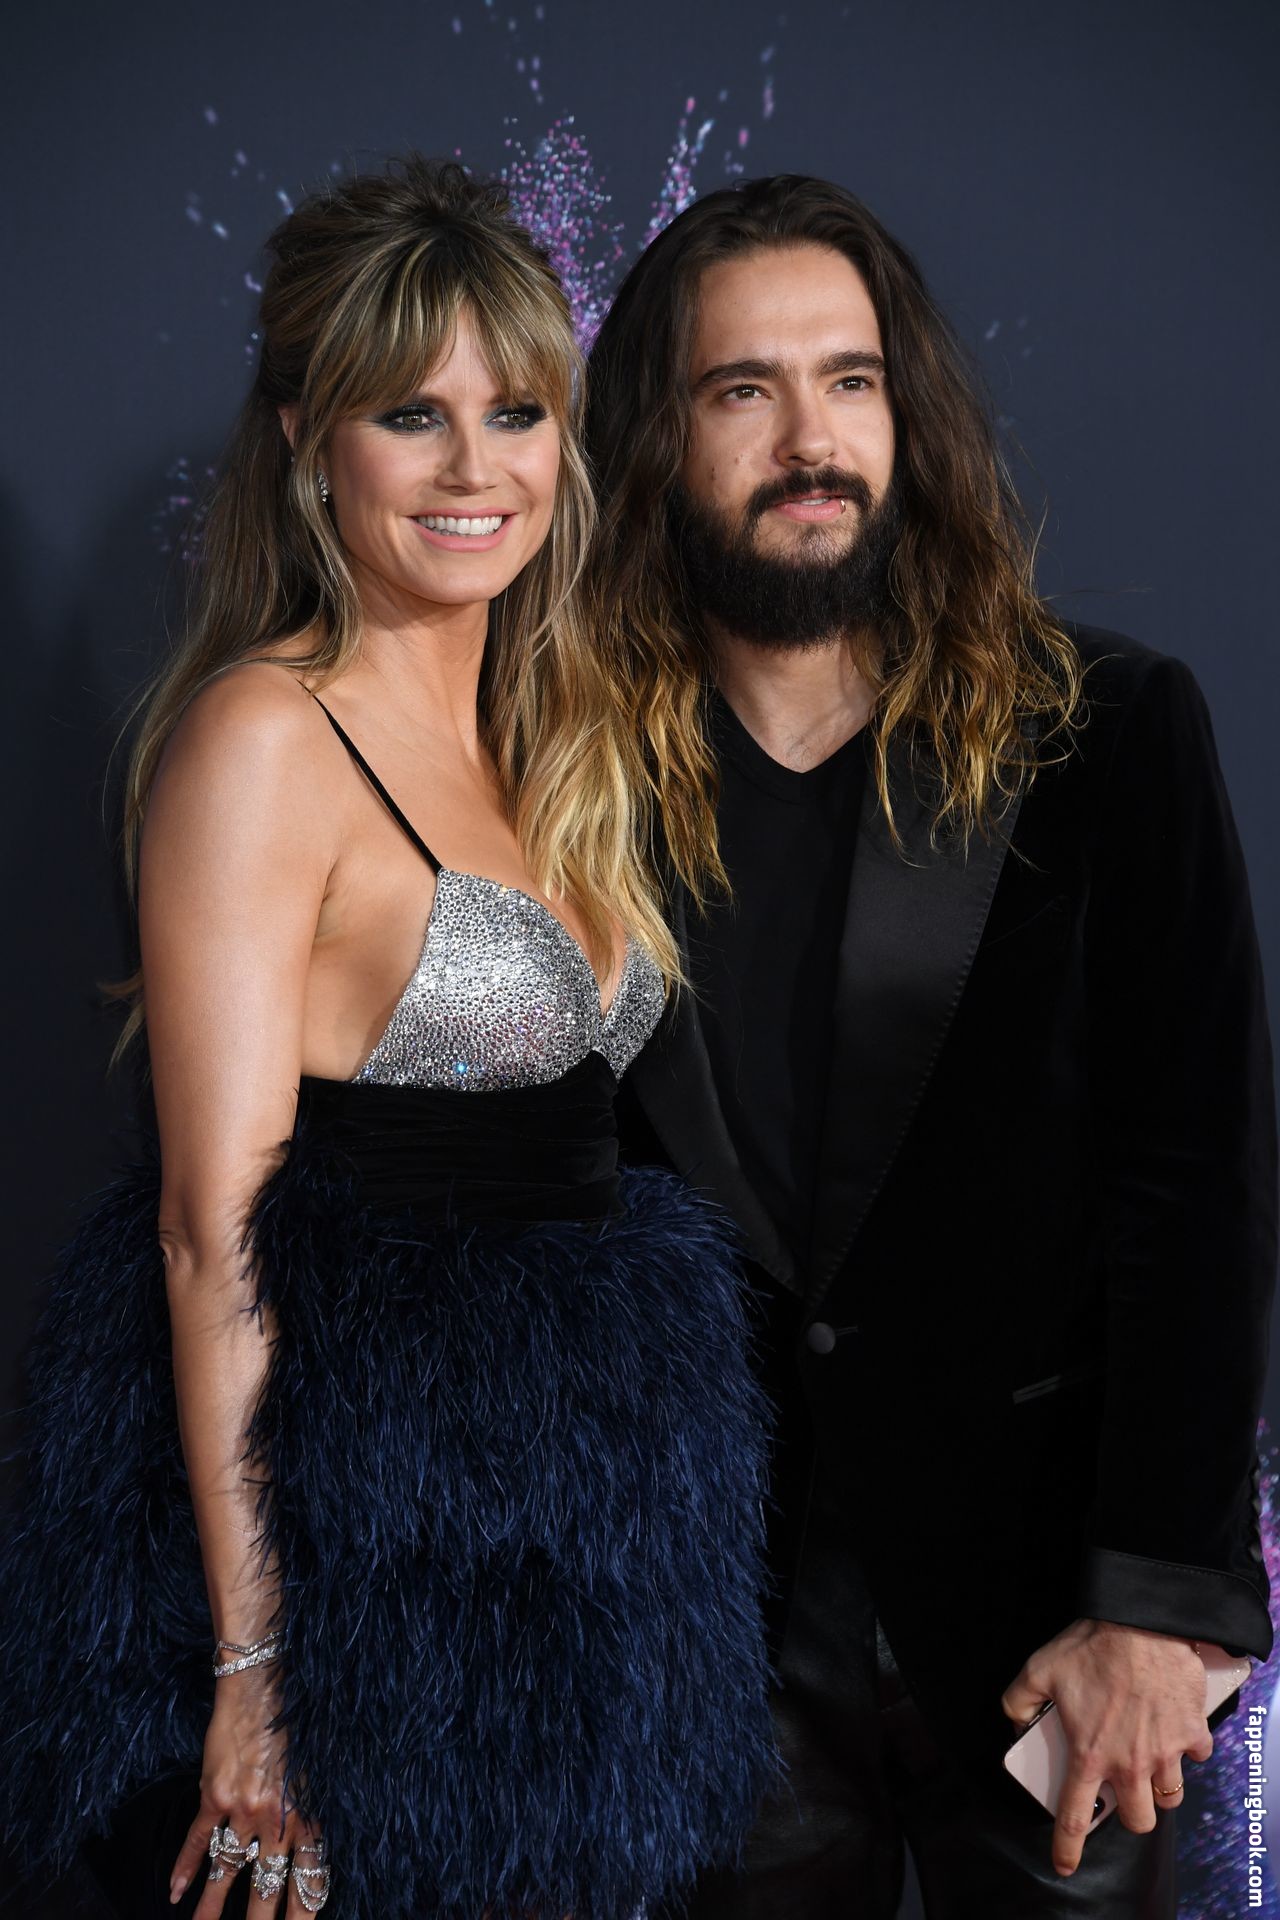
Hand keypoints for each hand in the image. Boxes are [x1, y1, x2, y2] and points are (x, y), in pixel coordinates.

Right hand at [169, 1665, 325, 1914]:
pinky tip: (176, 1893)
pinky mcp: (215, 1797)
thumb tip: (308, 1856)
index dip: (303, 1912)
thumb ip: (309, 1815)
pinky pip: (198, 1841)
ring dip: (213, 1908)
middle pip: (267, 1888)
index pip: (308, 1879)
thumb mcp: (313, 1774)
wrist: (261, 1692)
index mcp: (306, 1815)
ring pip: (228, 1871)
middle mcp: (276, 1819)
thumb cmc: (293, 1729)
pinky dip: (186, 1868)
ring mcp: (243, 1810)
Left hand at [1001, 1617, 1211, 1876]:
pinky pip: (1197, 1756)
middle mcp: (1129, 1763)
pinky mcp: (1192, 1733)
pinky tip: (1175, 1729)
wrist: (1142, 1621)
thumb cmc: (1091, 1645)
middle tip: (1125, 1789)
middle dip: (1133, 1814)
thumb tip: (1012, 1722)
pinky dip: (1188, 1748)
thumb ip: (1018, 1700)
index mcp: (1090, 1753)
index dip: (1068, 1847)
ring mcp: (1165, 1752)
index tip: (1064, 1865)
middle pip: (1140, 1821)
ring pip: (1170, 1797)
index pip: (1075, 1816)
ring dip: (1161, 1787)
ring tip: (1151, 1765)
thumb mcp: (1039, 1668)